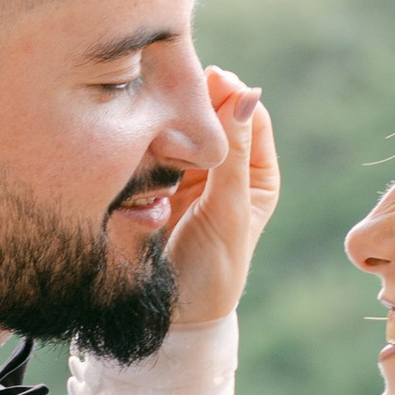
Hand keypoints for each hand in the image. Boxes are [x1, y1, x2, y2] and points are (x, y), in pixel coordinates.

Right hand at [160, 69, 279, 330]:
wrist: (170, 315)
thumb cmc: (211, 270)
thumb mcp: (227, 210)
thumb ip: (233, 154)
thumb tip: (246, 94)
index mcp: (256, 172)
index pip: (247, 114)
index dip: (229, 94)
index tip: (207, 80)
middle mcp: (224, 166)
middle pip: (211, 114)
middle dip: (192, 103)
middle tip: (171, 93)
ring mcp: (187, 172)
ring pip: (179, 126)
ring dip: (166, 119)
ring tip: (152, 115)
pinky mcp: (154, 180)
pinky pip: (151, 147)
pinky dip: (146, 139)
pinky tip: (138, 136)